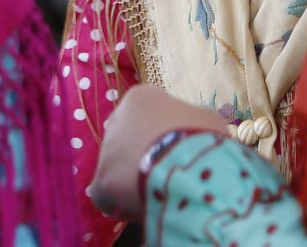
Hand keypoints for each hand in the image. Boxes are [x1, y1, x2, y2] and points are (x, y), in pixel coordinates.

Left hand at [86, 85, 228, 218]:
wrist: (188, 166)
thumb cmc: (200, 136)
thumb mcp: (205, 119)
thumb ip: (190, 121)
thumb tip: (191, 131)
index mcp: (141, 98)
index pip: (145, 115)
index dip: (159, 134)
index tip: (173, 149)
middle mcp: (117, 119)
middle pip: (128, 139)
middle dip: (141, 155)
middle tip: (163, 172)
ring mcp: (106, 150)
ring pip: (117, 168)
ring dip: (132, 179)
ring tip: (156, 192)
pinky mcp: (101, 180)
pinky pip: (107, 193)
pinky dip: (121, 203)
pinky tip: (140, 208)